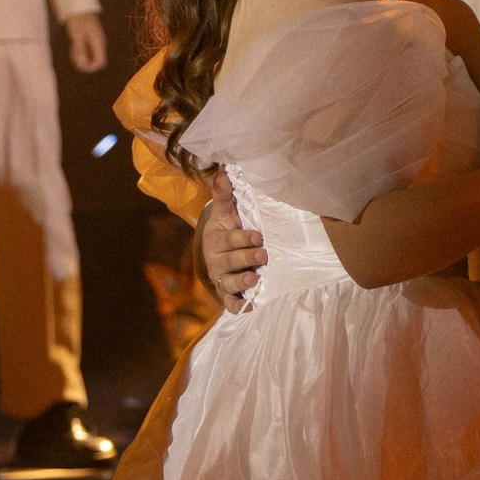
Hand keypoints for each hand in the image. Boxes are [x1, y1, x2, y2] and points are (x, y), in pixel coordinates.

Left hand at [65, 12, 107, 72]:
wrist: (77, 7)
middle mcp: (99, 44)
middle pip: (94, 61)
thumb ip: (80, 50)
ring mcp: (94, 42)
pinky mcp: (89, 40)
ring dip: (80, 57)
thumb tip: (82, 64)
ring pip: (90, 57)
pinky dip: (79, 52)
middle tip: (73, 55)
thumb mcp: (76, 35)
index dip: (91, 67)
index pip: (100, 62)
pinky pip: (86, 51)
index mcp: (98, 42)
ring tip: (72, 49)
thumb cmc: (77, 20)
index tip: (79, 65)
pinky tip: (73, 46)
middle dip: (83, 62)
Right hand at [201, 166, 265, 312]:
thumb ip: (224, 195)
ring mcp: (222, 279)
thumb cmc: (227, 230)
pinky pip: (231, 304)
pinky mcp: (227, 295)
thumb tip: (224, 171)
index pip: (228, 239)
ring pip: (229, 283)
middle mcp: (216, 261)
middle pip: (230, 261)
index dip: (242, 238)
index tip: (258, 236)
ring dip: (241, 282)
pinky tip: (251, 307)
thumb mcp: (224, 213)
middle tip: (262, 256)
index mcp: (216, 239)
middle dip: (246, 258)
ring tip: (253, 280)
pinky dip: (239, 307)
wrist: (218, 255)